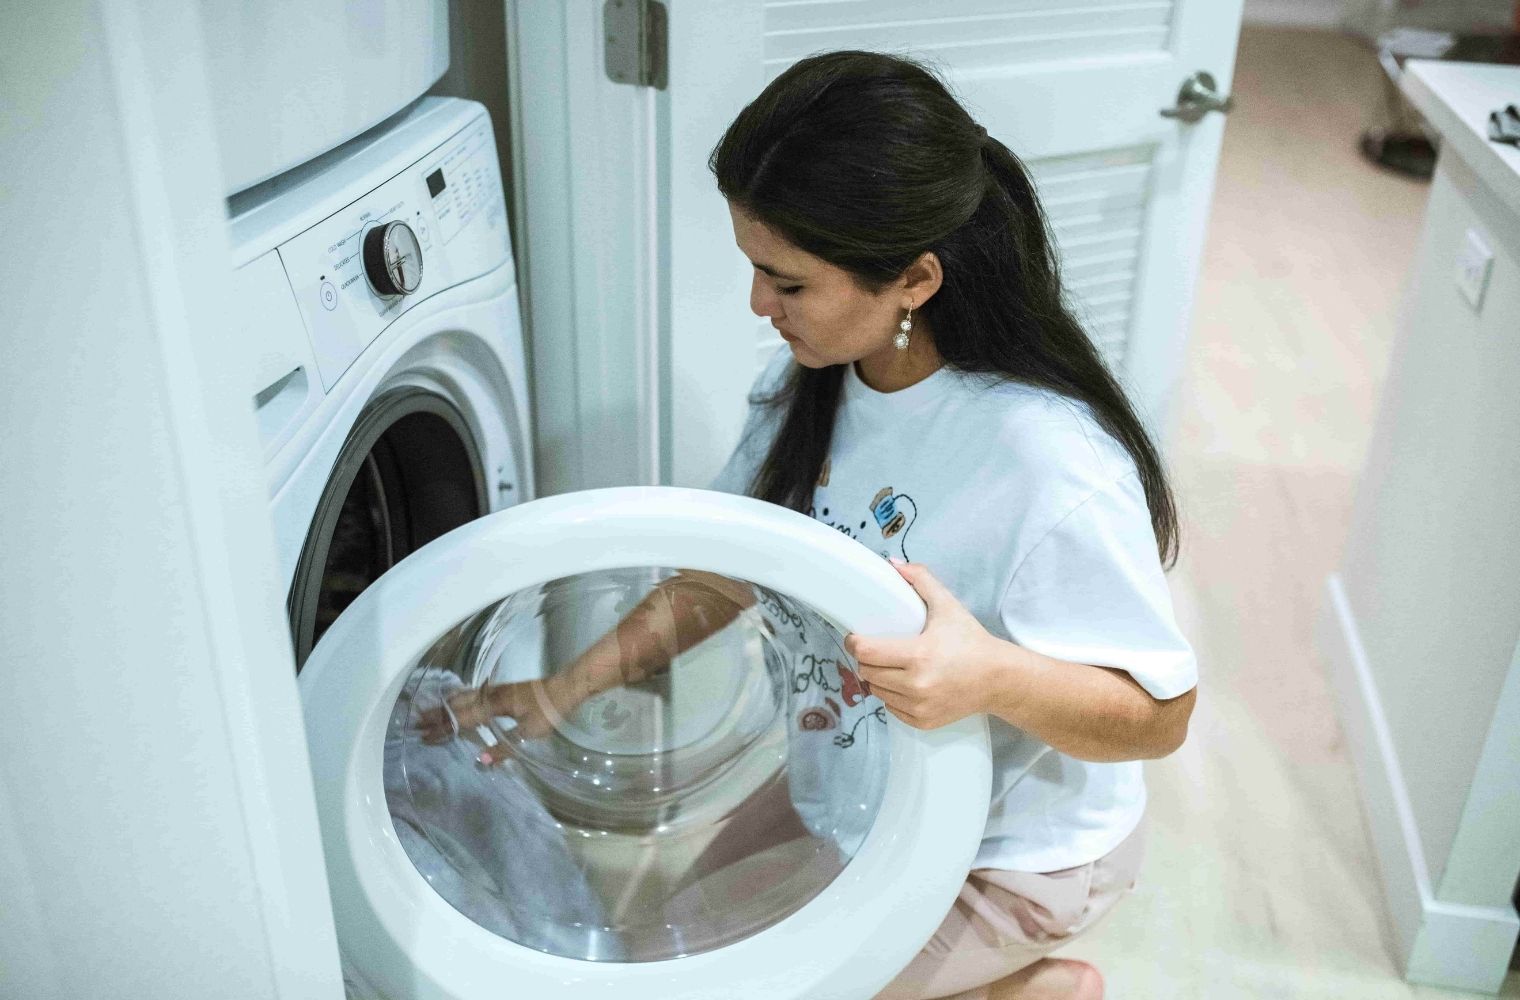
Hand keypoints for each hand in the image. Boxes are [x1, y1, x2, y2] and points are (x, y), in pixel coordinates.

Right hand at [415, 674, 579, 747]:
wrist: (567, 686)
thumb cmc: (550, 710)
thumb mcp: (530, 733)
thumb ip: (505, 748)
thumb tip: (482, 760)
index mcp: (493, 706)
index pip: (462, 719)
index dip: (443, 729)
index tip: (425, 736)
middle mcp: (491, 695)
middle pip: (458, 704)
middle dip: (437, 714)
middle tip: (416, 722)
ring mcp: (497, 689)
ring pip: (465, 696)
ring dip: (446, 705)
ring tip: (430, 710)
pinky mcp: (503, 689)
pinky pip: (474, 693)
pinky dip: (459, 698)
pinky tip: (459, 700)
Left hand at [844, 560, 1002, 729]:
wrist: (998, 679)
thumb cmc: (971, 641)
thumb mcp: (947, 606)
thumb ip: (921, 580)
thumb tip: (893, 563)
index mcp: (919, 655)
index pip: (867, 652)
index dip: (855, 642)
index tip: (855, 637)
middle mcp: (916, 685)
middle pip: (867, 671)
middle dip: (867, 659)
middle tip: (876, 649)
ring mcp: (919, 706)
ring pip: (876, 691)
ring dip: (878, 678)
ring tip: (891, 666)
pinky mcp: (923, 721)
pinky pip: (891, 708)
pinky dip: (892, 696)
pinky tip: (904, 684)